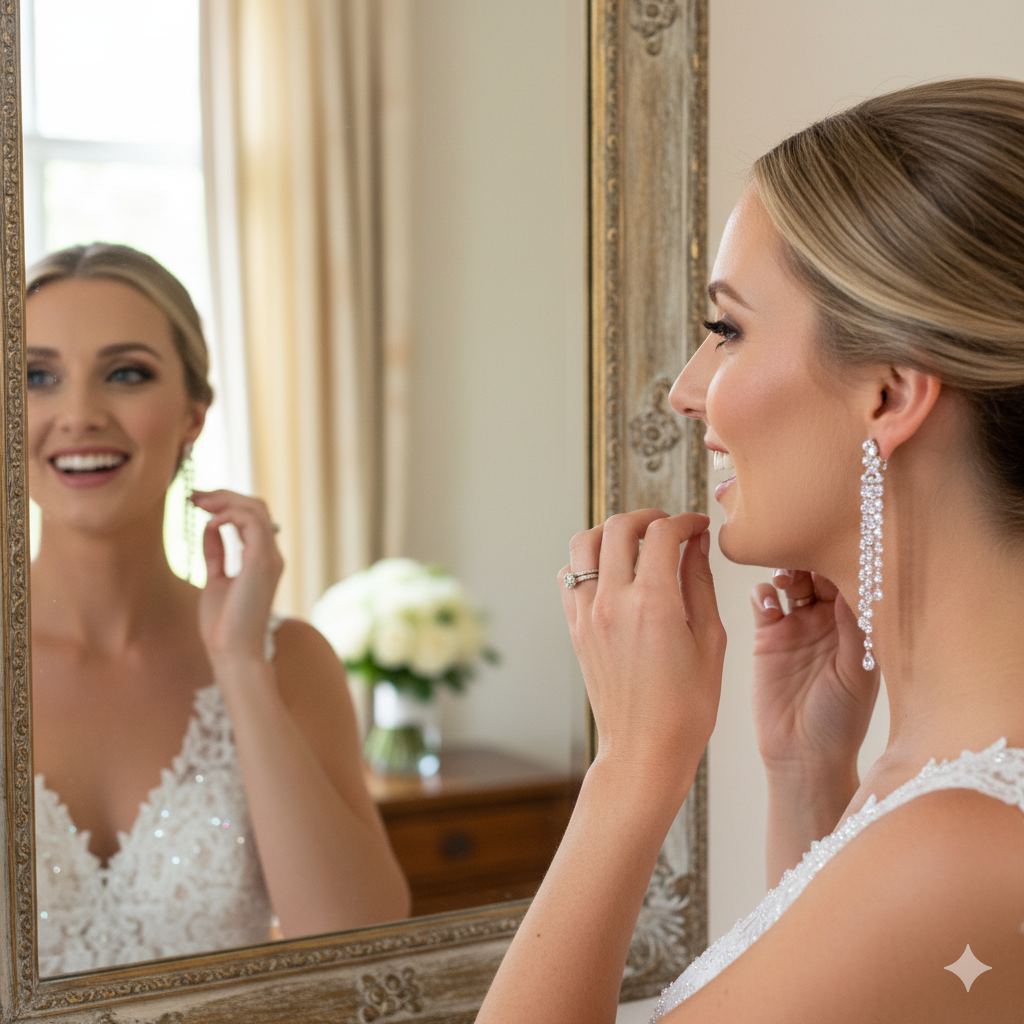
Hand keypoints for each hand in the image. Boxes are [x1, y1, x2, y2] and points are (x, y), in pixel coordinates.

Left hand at [191, 490, 283, 666]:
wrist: (232, 652)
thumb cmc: (223, 625)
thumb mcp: (215, 580)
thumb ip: (216, 553)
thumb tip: (209, 528)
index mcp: (262, 560)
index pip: (252, 517)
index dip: (225, 503)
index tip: (196, 501)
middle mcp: (271, 555)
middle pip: (256, 507)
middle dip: (224, 495)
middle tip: (193, 495)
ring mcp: (269, 557)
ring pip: (255, 509)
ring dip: (225, 500)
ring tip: (198, 502)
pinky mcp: (261, 562)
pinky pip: (250, 523)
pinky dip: (229, 515)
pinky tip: (209, 522)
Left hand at [559, 510, 724, 794]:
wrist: (645, 750)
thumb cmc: (686, 708)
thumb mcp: (710, 640)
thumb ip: (700, 583)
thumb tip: (697, 543)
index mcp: (654, 603)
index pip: (663, 533)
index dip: (684, 521)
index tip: (696, 526)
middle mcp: (613, 602)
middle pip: (618, 527)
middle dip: (647, 517)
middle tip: (668, 526)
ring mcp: (587, 614)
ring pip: (583, 543)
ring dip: (610, 532)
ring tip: (636, 542)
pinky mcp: (575, 629)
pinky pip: (569, 577)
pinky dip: (587, 562)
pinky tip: (611, 572)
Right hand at [751, 569, 878, 782]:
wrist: (802, 756)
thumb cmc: (841, 721)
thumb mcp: (857, 673)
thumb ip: (854, 629)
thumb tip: (854, 582)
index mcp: (857, 627)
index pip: (853, 581)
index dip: (845, 561)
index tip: (839, 547)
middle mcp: (828, 622)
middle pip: (820, 573)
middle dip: (813, 558)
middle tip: (806, 553)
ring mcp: (796, 627)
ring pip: (790, 582)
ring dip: (788, 571)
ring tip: (787, 580)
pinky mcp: (766, 637)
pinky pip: (762, 602)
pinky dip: (762, 593)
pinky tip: (768, 603)